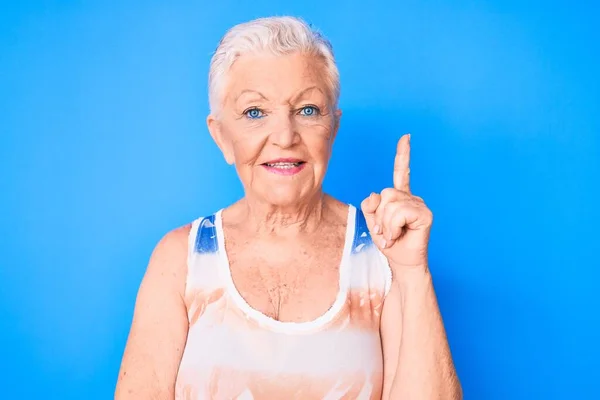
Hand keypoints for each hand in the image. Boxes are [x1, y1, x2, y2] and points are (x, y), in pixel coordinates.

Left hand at [360, 134, 432, 269]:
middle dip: (379, 216)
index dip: (403, 154)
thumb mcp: (372, 222)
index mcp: (400, 197)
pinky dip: (393, 227)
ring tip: (393, 235)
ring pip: (390, 205)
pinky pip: (399, 213)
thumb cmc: (390, 244)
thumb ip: (371, 206)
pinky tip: (399, 235)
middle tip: (386, 232)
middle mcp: (412, 197)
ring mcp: (420, 205)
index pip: (401, 172)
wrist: (402, 263)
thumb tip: (378, 195)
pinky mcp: (425, 214)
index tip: (406, 136)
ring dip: (386, 224)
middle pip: (385, 194)